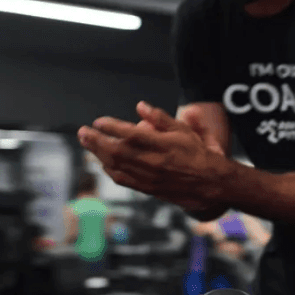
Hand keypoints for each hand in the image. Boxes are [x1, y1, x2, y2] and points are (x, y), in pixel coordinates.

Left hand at [78, 102, 226, 209]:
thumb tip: (140, 106)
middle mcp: (153, 162)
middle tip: (83, 132)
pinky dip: (109, 170)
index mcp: (163, 145)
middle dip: (96, 140)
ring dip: (98, 154)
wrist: (212, 183)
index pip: (130, 134)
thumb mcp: (185, 131)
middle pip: (116, 151)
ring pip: (116, 166)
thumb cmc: (200, 154)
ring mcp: (149, 177)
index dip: (111, 127)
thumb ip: (161, 118)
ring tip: (88, 144)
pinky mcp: (148, 188)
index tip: (99, 121)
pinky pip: (123, 179)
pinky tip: (104, 162)